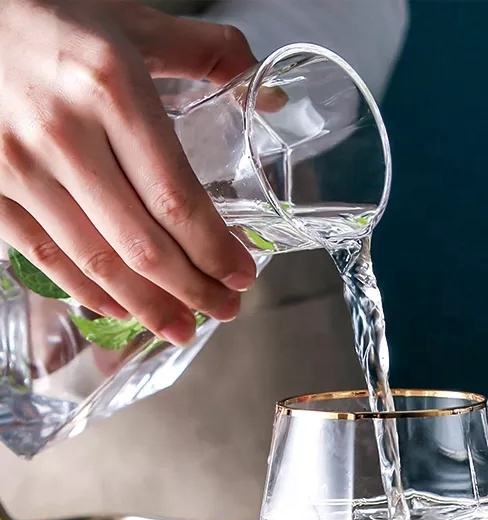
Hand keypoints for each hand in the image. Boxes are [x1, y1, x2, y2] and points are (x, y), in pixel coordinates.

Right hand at [0, 0, 257, 344]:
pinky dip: (88, 291)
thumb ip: (203, 53)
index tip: (242, 276)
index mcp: (110, 88)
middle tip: (225, 310)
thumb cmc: (49, 15)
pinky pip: (45, 256)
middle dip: (193, 289)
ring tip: (183, 327)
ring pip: (97, 261)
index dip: (214, 249)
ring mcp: (18, 165)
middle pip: (143, 243)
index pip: (177, 198)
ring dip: (148, 305)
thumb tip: (268, 90)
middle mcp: (63, 132)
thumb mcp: (130, 22)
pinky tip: (121, 309)